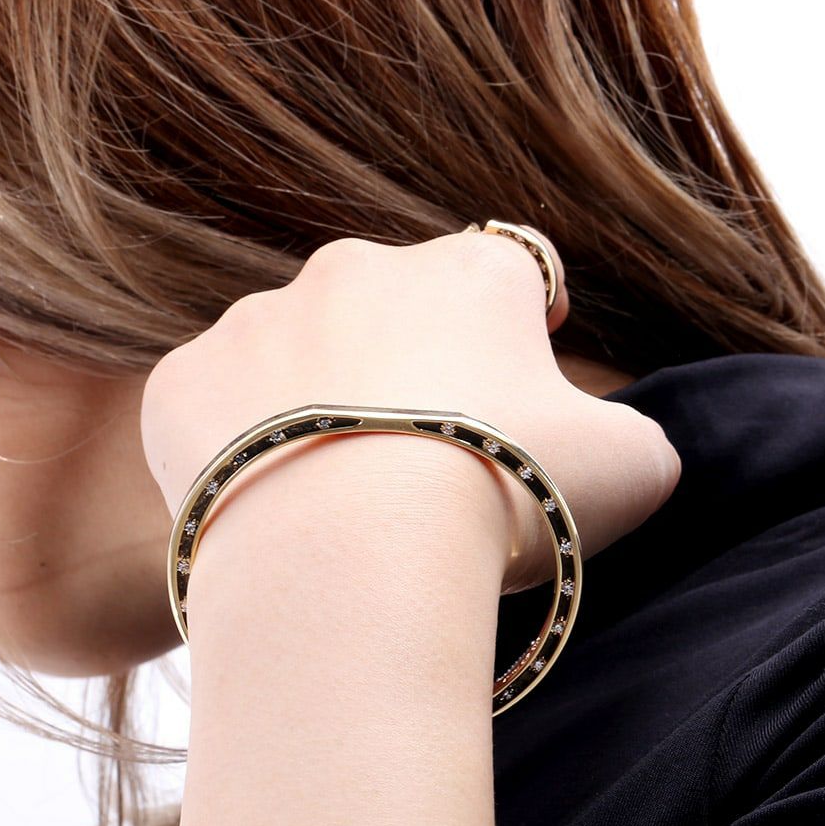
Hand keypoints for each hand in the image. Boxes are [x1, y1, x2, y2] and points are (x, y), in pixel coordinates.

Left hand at [140, 227, 680, 594]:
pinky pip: (218, 402)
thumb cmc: (506, 497)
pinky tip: (270, 502)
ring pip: (299, 353)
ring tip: (340, 493)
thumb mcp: (631, 467)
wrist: (355, 556)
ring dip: (322, 402)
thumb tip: (619, 446)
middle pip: (396, 309)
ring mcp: (258, 318)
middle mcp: (356, 269)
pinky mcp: (185, 380)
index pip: (514, 269)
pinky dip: (241, 444)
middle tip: (427, 457)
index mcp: (470, 273)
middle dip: (415, 368)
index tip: (525, 377)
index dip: (528, 320)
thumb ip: (638, 436)